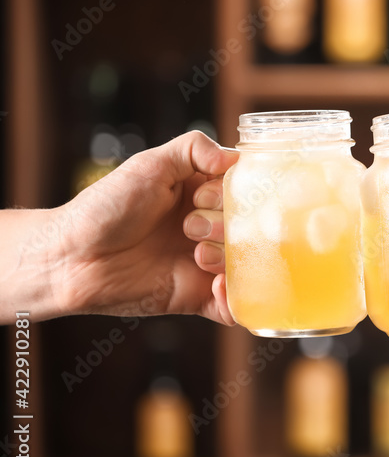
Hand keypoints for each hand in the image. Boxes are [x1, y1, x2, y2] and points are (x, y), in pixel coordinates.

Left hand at [56, 131, 237, 324]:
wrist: (70, 257)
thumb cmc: (104, 207)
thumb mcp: (150, 164)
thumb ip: (194, 148)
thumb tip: (234, 158)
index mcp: (203, 196)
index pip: (246, 194)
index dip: (234, 195)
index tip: (202, 198)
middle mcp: (210, 229)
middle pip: (251, 229)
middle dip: (228, 227)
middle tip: (190, 228)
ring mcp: (206, 264)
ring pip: (248, 265)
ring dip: (229, 258)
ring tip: (197, 255)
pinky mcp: (196, 297)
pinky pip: (234, 307)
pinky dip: (236, 299)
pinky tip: (217, 286)